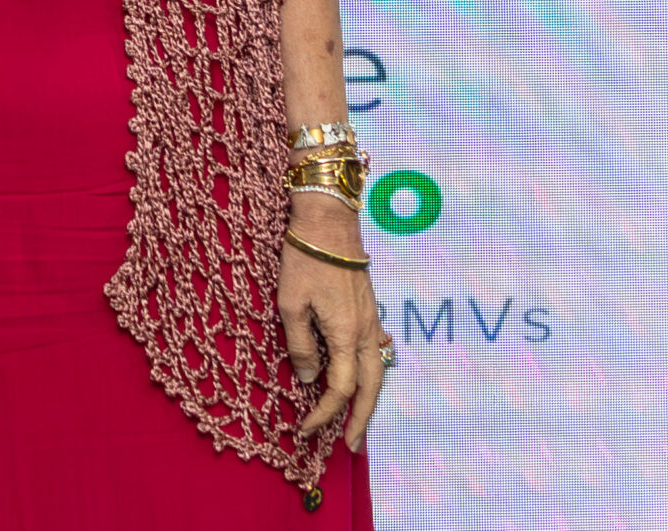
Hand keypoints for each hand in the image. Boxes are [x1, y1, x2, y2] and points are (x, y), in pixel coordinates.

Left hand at [277, 196, 390, 451]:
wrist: (328, 221)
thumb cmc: (304, 259)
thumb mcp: (290, 304)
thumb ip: (301, 346)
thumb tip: (308, 380)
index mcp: (346, 334)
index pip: (341, 388)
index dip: (325, 413)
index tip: (306, 429)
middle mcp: (365, 331)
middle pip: (371, 387)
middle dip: (362, 420)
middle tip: (351, 446)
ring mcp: (371, 319)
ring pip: (378, 370)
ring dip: (370, 399)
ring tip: (359, 421)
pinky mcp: (369, 308)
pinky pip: (377, 350)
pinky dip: (373, 370)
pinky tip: (367, 373)